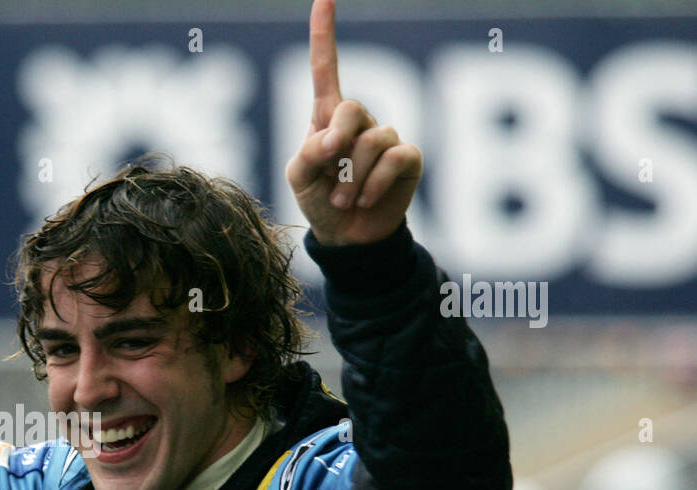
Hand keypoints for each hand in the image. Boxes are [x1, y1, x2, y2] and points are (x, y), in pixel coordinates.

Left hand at [285, 0, 421, 245]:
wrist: (348, 237)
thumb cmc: (320, 202)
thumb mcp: (298, 178)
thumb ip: (305, 154)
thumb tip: (335, 140)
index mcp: (327, 118)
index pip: (326, 70)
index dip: (324, 34)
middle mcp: (359, 121)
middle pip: (352, 107)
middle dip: (336, 141)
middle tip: (327, 170)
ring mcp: (386, 137)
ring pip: (372, 141)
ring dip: (351, 177)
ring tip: (343, 200)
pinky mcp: (408, 158)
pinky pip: (394, 159)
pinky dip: (374, 183)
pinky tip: (365, 200)